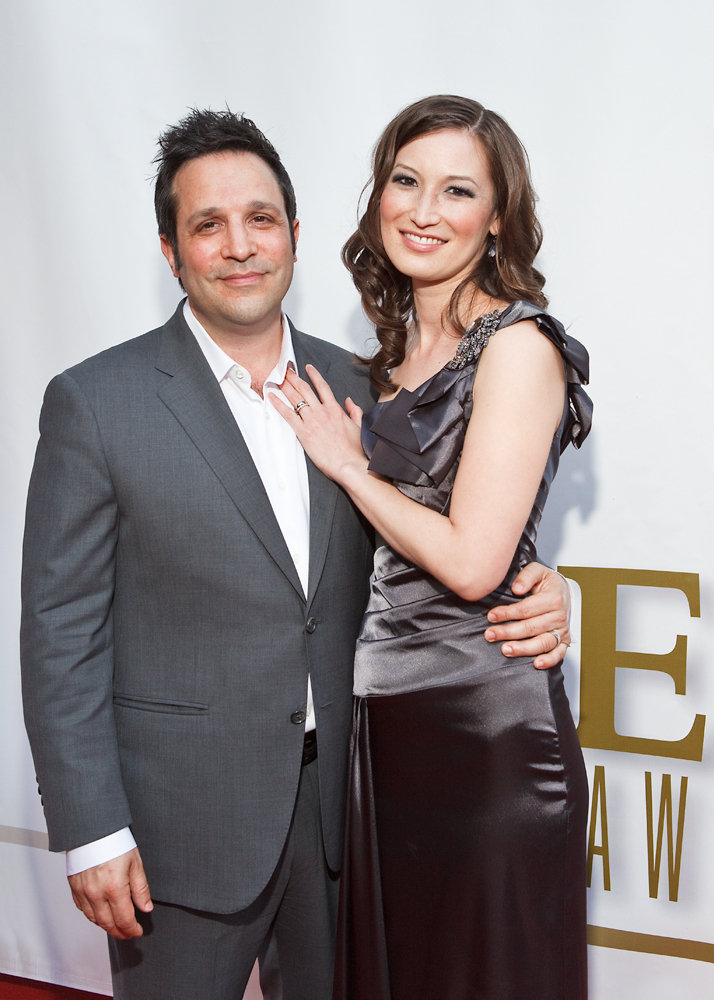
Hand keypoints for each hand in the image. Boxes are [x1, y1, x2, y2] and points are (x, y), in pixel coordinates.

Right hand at [68, 847, 152, 938]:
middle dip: (120, 932)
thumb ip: (141, 889)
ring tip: (116, 927)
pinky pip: (83, 909)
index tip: (138, 931)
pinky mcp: (74, 888)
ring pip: (94, 920)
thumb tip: (146, 907)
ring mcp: (83, 892)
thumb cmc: (114, 842)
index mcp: (114, 888)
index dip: (132, 929)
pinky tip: (100, 915)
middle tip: (128, 933)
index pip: (124, 919)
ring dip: (106, 926)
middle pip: (108, 924)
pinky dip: (93, 916)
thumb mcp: (135, 864)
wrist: (93, 829)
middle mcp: (96, 894)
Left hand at [272, 365, 366, 482]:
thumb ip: (354, 411)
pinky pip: (288, 414)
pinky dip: (278, 404)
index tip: (307, 367)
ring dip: (284, 386)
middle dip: (294, 377)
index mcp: (335, 409)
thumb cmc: (354, 450)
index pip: (322, 386)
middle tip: (285, 369)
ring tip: (277, 378)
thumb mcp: (358, 426)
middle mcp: (322, 411)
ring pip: (295, 398)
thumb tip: (349, 401)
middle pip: (305, 389)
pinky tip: (271, 396)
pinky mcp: (304, 432)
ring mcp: (312, 421)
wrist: (348, 464)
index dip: (314, 375)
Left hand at [484, 563, 570, 668]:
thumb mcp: (537, 570)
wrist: (563, 591)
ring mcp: (562, 629)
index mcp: (553, 598)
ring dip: (523, 648)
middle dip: (508, 632)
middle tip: (490, 634)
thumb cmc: (547, 582)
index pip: (526, 609)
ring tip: (506, 649)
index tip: (491, 616)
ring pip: (542, 642)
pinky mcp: (564, 640)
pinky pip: (559, 653)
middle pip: (531, 627)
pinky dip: (549, 660)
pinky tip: (536, 663)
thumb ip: (526, 576)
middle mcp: (559, 615)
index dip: (507, 613)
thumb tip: (517, 589)